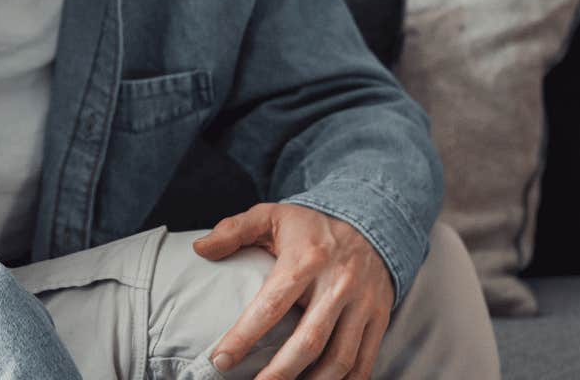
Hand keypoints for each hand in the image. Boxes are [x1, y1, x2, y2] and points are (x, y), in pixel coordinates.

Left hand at [195, 202, 394, 379]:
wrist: (372, 220)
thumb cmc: (311, 226)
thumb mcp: (271, 216)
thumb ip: (233, 230)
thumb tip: (199, 250)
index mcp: (306, 260)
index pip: (271, 305)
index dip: (244, 336)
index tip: (220, 359)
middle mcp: (337, 284)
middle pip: (308, 341)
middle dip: (279, 374)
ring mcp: (362, 304)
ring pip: (339, 358)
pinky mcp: (379, 318)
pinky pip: (364, 361)